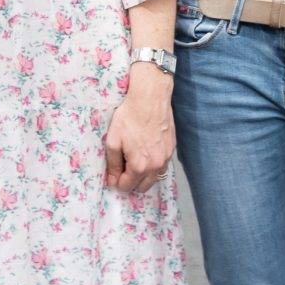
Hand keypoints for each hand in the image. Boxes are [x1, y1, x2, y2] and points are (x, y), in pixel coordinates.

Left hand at [103, 64, 174, 194]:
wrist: (150, 98)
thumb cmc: (129, 117)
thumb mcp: (113, 140)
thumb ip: (113, 164)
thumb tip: (112, 181)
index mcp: (139, 166)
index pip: (127, 187)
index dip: (117, 182)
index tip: (113, 173)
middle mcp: (156, 166)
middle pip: (142, 187)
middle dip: (131, 181)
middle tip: (123, 167)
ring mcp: (166, 158)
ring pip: (154, 178)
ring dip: (144, 175)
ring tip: (135, 159)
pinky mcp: (172, 148)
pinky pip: (162, 165)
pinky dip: (153, 164)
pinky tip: (146, 151)